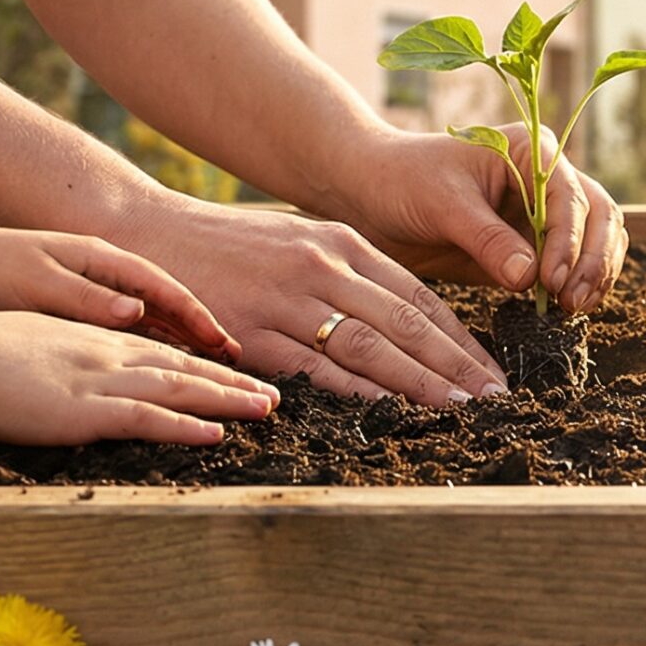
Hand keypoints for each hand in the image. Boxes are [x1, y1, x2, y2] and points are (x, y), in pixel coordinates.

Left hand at [0, 223, 240, 357]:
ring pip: (152, 328)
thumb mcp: (36, 282)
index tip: (228, 348)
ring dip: (186, 352)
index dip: (200, 321)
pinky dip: (152, 354)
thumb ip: (87, 299)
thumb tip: (138, 312)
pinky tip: (165, 378)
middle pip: (168, 311)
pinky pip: (127, 336)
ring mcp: (91, 296)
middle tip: (245, 373)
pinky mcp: (74, 315)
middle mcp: (103, 277)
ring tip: (220, 379)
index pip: (166, 291)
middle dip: (208, 343)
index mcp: (101, 261)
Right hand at [0, 310, 280, 446]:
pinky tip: (216, 434)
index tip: (235, 375)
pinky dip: (185, 426)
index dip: (203, 365)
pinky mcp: (84, 408)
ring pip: (180, 389)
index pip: (162, 353)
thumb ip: (60, 361)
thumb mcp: (29, 345)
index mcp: (93, 340)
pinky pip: (147, 418)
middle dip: (231, 382)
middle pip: (184, 368)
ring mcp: (99, 380)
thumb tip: (71, 379)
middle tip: (273, 394)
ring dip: (227, 401)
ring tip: (266, 410)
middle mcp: (107, 355)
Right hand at [115, 196, 509, 403]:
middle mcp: (323, 266)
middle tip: (497, 398)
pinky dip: (358, 391)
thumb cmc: (229, 245)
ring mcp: (289, 298)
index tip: (493, 370)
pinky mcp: (253, 330)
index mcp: (341, 242)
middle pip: (406, 323)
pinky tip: (391, 411)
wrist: (148, 234)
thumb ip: (347, 273)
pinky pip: (317, 366)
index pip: (418, 296)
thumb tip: (400, 319)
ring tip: (461, 409)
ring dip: (421, 382)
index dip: (460, 337)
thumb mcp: (299, 240)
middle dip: (457, 364)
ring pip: (372, 346)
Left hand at [330, 123, 626, 313]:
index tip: (551, 280)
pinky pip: (571, 262)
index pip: (571, 196)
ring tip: (572, 309)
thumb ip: (487, 239)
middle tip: (572, 302)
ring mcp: (544, 212)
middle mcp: (548, 178)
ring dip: (593, 273)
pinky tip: (563, 309)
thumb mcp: (442, 205)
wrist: (370, 195)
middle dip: (593, 259)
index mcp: (531, 152)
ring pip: (597, 238)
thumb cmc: (403, 181)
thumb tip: (530, 277)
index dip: (569, 240)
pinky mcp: (532, 244)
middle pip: (599, 215)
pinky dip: (576, 283)